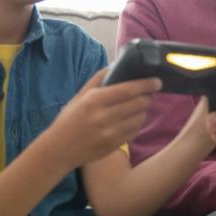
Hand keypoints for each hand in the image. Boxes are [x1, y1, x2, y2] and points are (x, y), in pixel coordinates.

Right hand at [46, 69, 160, 168]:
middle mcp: (103, 117)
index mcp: (94, 100)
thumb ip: (98, 80)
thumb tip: (116, 65)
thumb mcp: (79, 96)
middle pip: (138, 103)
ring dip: (143, 110)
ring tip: (138, 106)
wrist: (58, 150)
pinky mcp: (114, 145)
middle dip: (147, 96)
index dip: (146, 84)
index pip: (128, 89)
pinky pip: (135, 131)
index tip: (156, 81)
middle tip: (148, 93)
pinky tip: (131, 120)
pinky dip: (137, 124)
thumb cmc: (68, 120)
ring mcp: (110, 133)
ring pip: (140, 118)